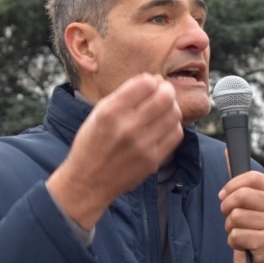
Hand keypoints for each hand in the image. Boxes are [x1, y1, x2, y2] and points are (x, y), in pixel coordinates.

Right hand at [48, 74, 183, 228]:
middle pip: (165, 97)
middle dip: (166, 90)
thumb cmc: (91, 144)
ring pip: (174, 114)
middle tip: (162, 93)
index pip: (146, 83)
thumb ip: (124, 95)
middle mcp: (128, 127)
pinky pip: (176, 134)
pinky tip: (163, 126)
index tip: (148, 84)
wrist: (87, 182)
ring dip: (171, 107)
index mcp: (110, 112)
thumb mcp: (98, 113)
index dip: (150, 80)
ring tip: (162, 110)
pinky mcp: (153, 160)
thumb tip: (153, 81)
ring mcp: (143, 146)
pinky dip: (172, 125)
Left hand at [218, 170, 263, 262]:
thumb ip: (238, 178)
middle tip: (232, 217)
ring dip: (230, 227)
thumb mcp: (247, 202)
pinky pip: (236, 235)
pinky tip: (244, 244)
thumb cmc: (252, 227)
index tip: (225, 195)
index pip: (251, 177)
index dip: (232, 186)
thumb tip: (226, 152)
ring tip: (240, 231)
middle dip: (227, 208)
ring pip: (236, 217)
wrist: (260, 261)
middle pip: (241, 196)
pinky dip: (233, 241)